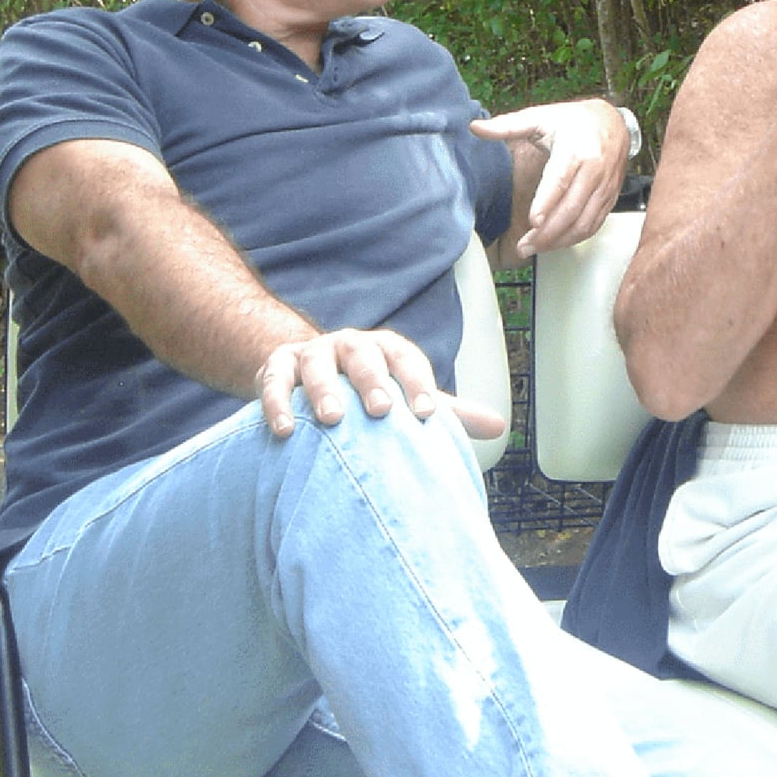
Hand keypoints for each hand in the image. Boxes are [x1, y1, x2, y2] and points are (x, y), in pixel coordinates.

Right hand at [257, 324, 508, 439]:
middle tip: (381, 411)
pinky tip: (285, 430)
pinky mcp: (278, 366)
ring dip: (324, 390)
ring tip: (333, 419)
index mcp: (386, 349)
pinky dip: (278, 402)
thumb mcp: (405, 397)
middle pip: (364, 356)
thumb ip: (448, 412)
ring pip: (318, 364)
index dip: (418, 382)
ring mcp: (313, 353)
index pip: (407, 358)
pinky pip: (275, 380)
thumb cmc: (368, 392)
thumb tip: (500, 426)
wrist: (307, 373)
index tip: (428, 415)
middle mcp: (352, 345)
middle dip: (373, 381)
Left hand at [472, 99, 628, 256]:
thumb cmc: (573, 121)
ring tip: (533, 249)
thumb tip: (475, 128)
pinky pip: (594, 224)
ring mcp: (605, 186)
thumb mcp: (540, 117)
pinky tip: (555, 243)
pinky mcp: (610, 198)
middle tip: (523, 246)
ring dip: (559, 240)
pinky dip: (574, 239)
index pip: (560, 179)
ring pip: (584, 222)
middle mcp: (594, 169)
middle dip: (546, 232)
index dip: (546, 202)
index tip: (532, 221)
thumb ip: (507, 125)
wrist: (613, 122)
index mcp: (575, 149)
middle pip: (571, 208)